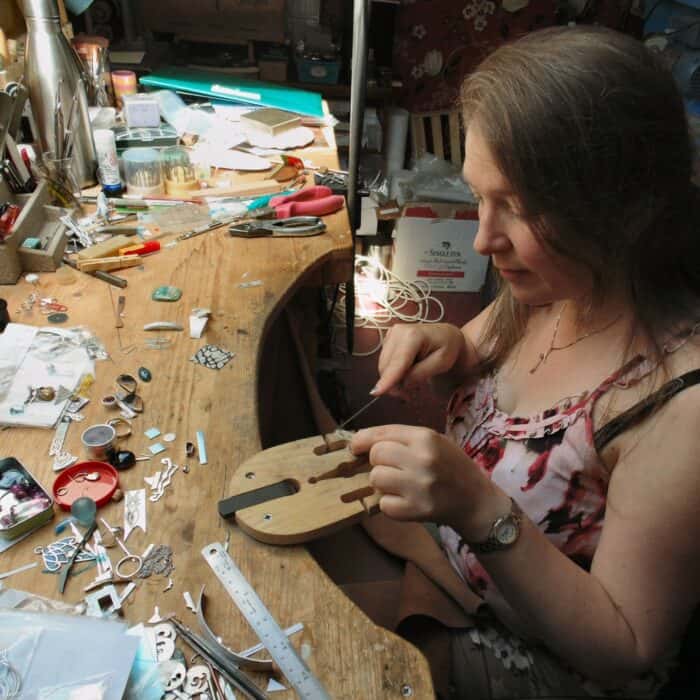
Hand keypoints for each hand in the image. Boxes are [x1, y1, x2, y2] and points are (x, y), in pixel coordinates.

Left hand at [350, 424, 497, 531]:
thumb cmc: (452, 466)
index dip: (362, 440)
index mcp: (426, 437)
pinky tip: (405, 500)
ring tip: (399, 484)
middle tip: (393, 468)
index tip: (355, 447)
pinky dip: (389, 503)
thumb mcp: (434, 442)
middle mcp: (422, 459)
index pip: (380, 434)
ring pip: (376, 479)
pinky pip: (384, 504)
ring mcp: (419, 486)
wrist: (476, 500)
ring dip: (382, 483)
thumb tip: (361, 442)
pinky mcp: (416, 510)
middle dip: (378, 462)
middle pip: (376, 455)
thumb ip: (402, 439)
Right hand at [372, 323, 468, 398]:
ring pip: (383, 366)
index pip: (398, 362)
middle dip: (394, 385)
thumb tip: (402, 383)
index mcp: (413, 335)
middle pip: (386, 366)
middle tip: (409, 397)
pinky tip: (406, 374)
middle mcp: (397, 332)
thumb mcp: (441, 363)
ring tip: (412, 385)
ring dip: (393, 380)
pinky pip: (385, 363)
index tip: (377, 393)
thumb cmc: (447, 348)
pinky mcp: (387, 340)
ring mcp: (391, 334)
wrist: (446, 335)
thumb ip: (420, 373)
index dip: (387, 379)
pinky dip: (393, 373)